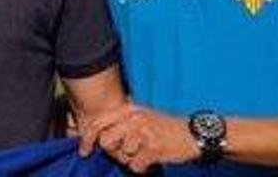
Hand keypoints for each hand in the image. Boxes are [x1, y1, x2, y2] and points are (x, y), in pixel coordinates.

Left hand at [80, 105, 200, 173]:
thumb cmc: (164, 128)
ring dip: (130, 159)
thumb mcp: (140, 116)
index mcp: (128, 109)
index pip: (98, 122)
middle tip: (127, 153)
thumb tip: (96, 139)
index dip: (86, 138)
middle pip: (105, 141)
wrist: (193, 134)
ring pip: (121, 155)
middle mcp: (134, 118)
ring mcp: (143, 132)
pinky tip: (152, 159)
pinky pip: (135, 165)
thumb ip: (119, 123)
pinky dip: (142, 167)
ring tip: (144, 153)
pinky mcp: (153, 148)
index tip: (84, 151)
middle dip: (113, 152)